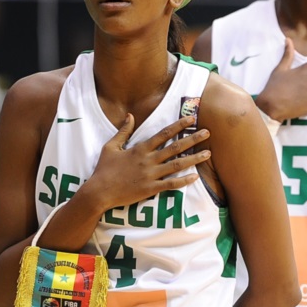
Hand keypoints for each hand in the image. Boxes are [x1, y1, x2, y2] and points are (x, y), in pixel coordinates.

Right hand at [85, 115, 209, 210]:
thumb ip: (123, 131)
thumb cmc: (104, 169)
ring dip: (194, 159)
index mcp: (140, 149)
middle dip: (193, 139)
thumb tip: (130, 115)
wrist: (99, 192)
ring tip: (208, 154)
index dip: (179, 125)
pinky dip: (184, 181)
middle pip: (175, 147)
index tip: (192, 119)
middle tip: (208, 133)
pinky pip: (171, 184)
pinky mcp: (151, 188)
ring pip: (177, 165)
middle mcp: (148, 160)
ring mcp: (151, 175)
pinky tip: (196, 176)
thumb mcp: (111, 147)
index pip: (164, 134)